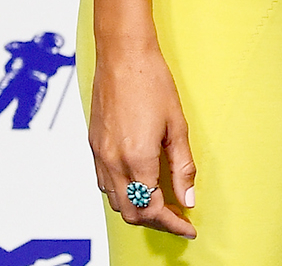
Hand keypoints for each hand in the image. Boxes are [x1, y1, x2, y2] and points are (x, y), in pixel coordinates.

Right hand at [88, 47, 197, 238]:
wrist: (122, 54)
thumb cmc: (152, 82)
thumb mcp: (177, 125)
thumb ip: (183, 166)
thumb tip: (188, 198)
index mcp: (137, 159)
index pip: (152, 209)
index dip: (172, 223)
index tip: (188, 227)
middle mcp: (113, 162)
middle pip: (131, 213)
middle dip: (155, 221)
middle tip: (178, 217)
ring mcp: (99, 155)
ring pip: (115, 201)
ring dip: (137, 209)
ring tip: (161, 202)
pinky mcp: (93, 145)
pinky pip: (105, 183)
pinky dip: (122, 193)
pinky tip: (139, 183)